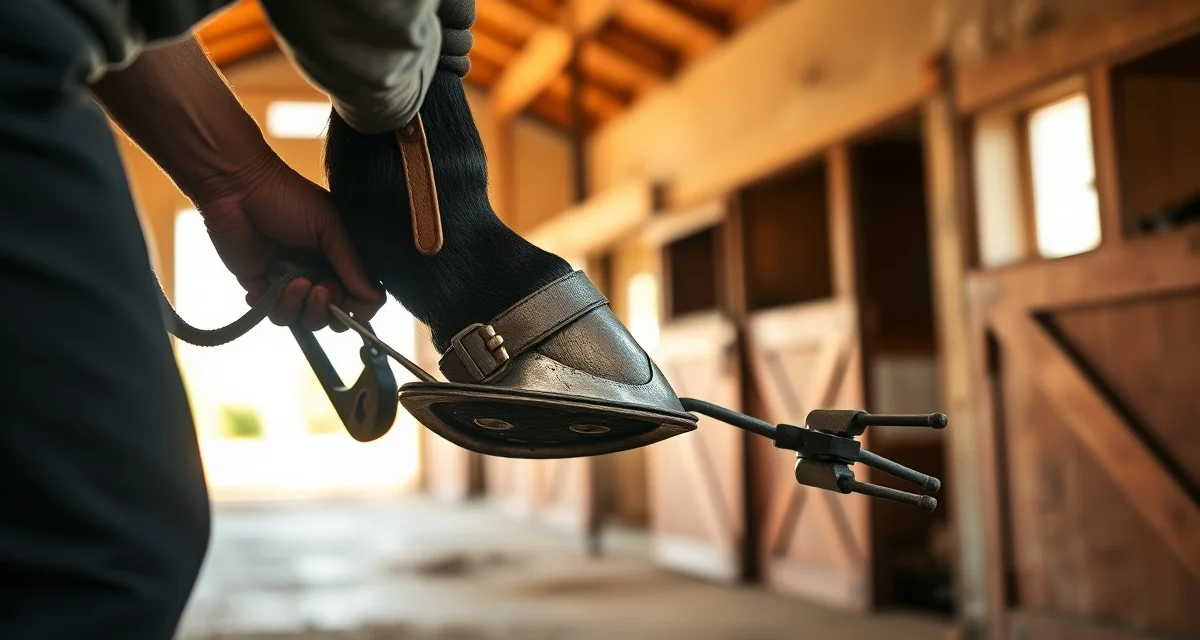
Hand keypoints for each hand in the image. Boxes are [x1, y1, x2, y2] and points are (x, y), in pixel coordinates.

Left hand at [194, 151, 385, 330]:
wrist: (239, 187)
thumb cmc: (289, 198)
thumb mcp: (331, 228)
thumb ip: (353, 266)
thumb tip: (375, 298)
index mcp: (339, 258)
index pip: (359, 296)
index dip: (358, 308)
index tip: (352, 307)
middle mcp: (317, 273)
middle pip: (331, 315)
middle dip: (326, 309)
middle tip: (319, 288)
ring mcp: (288, 281)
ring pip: (302, 318)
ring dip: (299, 308)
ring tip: (293, 282)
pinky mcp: (260, 286)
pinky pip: (273, 312)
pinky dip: (273, 306)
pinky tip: (267, 286)